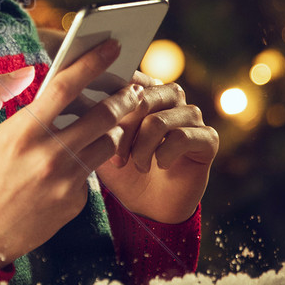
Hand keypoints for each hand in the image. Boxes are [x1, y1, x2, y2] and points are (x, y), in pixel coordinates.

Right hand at [0, 40, 146, 265]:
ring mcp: (65, 181)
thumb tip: (25, 70)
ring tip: (112, 120)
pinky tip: (80, 157)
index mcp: (22, 132)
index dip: (92, 62)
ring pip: (108, 143)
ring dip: (114, 128)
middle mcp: (49, 156)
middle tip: (133, 87)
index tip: (112, 45)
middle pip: (103, 115)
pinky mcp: (75, 202)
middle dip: (124, 96)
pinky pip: (92, 172)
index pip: (66, 87)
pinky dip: (90, 159)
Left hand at [96, 73, 218, 222]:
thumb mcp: (100, 141)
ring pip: (158, 121)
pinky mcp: (207, 138)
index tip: (93, 124)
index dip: (109, 103)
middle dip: (123, 132)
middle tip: (116, 158)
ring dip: (141, 149)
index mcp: (145, 89)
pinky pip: (182, 137)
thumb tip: (76, 93)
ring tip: (136, 165)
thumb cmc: (122, 169)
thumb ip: (93, 115)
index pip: (128, 79)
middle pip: (141, 99)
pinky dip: (163, 156)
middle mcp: (171, 96)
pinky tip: (159, 166)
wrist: (147, 206)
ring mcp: (191, 115)